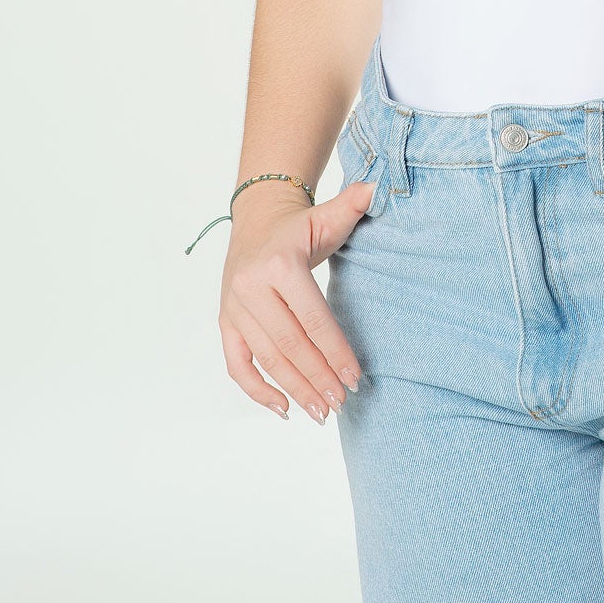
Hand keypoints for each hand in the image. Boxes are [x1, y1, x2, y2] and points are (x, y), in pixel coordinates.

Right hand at [217, 180, 374, 423]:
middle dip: (318, 378)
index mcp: (280, 265)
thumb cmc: (300, 226)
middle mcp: (251, 287)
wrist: (257, 220)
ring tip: (321, 413)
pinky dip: (256, 390)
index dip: (335, 351)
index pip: (313, 318)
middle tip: (342, 403)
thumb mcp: (327, 215)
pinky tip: (283, 408)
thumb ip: (353, 205)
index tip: (356, 378)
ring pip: (266, 358)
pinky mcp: (225, 322)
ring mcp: (234, 308)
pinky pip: (236, 364)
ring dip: (294, 389)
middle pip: (290, 344)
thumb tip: (379, 189)